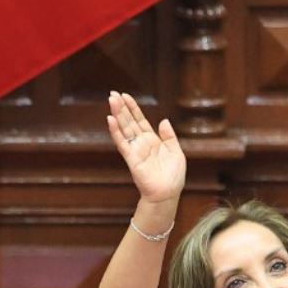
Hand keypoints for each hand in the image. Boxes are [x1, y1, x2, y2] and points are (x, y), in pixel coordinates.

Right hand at [106, 91, 183, 205]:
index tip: (125, 96)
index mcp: (152, 140)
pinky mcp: (131, 158)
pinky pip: (122, 143)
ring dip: (117, 114)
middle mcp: (141, 143)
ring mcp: (135, 150)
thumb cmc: (173, 176)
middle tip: (112, 94)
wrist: (168, 193)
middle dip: (121, 107)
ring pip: (124, 128)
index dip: (133, 108)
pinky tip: (110, 120)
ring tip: (111, 101)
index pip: (140, 120)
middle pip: (129, 121)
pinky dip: (116, 131)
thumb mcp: (176, 151)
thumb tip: (163, 120)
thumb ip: (169, 136)